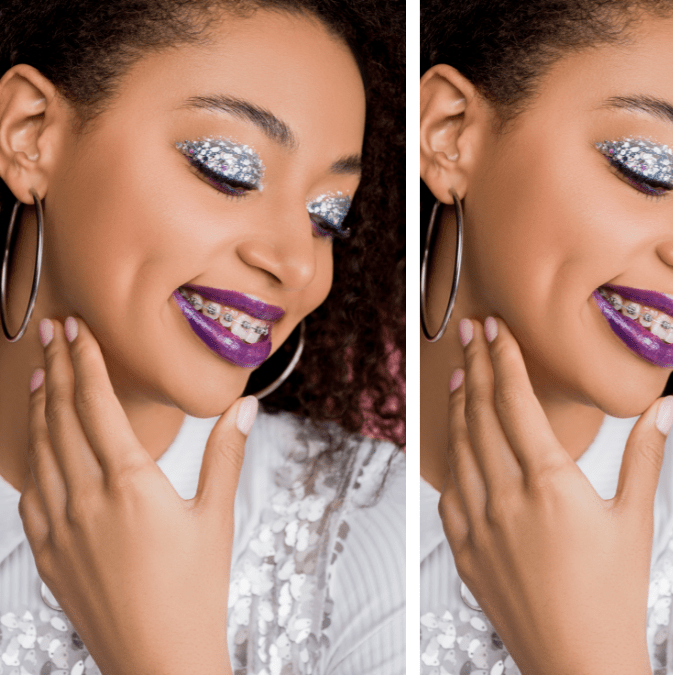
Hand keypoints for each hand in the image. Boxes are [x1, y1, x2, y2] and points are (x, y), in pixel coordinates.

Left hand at [19, 317, 255, 674]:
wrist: (157, 657)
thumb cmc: (195, 591)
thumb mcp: (216, 518)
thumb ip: (225, 455)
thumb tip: (244, 407)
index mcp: (131, 485)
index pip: (97, 406)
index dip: (84, 363)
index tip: (77, 331)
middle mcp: (86, 500)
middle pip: (61, 419)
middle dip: (56, 371)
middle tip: (53, 335)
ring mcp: (59, 527)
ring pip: (39, 451)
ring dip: (38, 408)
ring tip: (39, 376)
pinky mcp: (47, 553)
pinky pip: (31, 493)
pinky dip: (32, 459)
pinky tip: (38, 446)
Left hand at [438, 316, 672, 674]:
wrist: (578, 661)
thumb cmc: (614, 594)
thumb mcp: (636, 519)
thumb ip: (645, 455)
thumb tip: (664, 406)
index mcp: (551, 483)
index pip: (516, 403)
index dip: (503, 360)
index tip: (495, 330)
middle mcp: (507, 499)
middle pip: (481, 416)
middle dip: (474, 368)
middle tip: (470, 333)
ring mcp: (480, 527)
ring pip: (460, 450)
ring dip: (458, 407)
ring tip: (459, 375)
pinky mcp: (466, 553)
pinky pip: (450, 493)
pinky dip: (451, 459)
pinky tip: (456, 445)